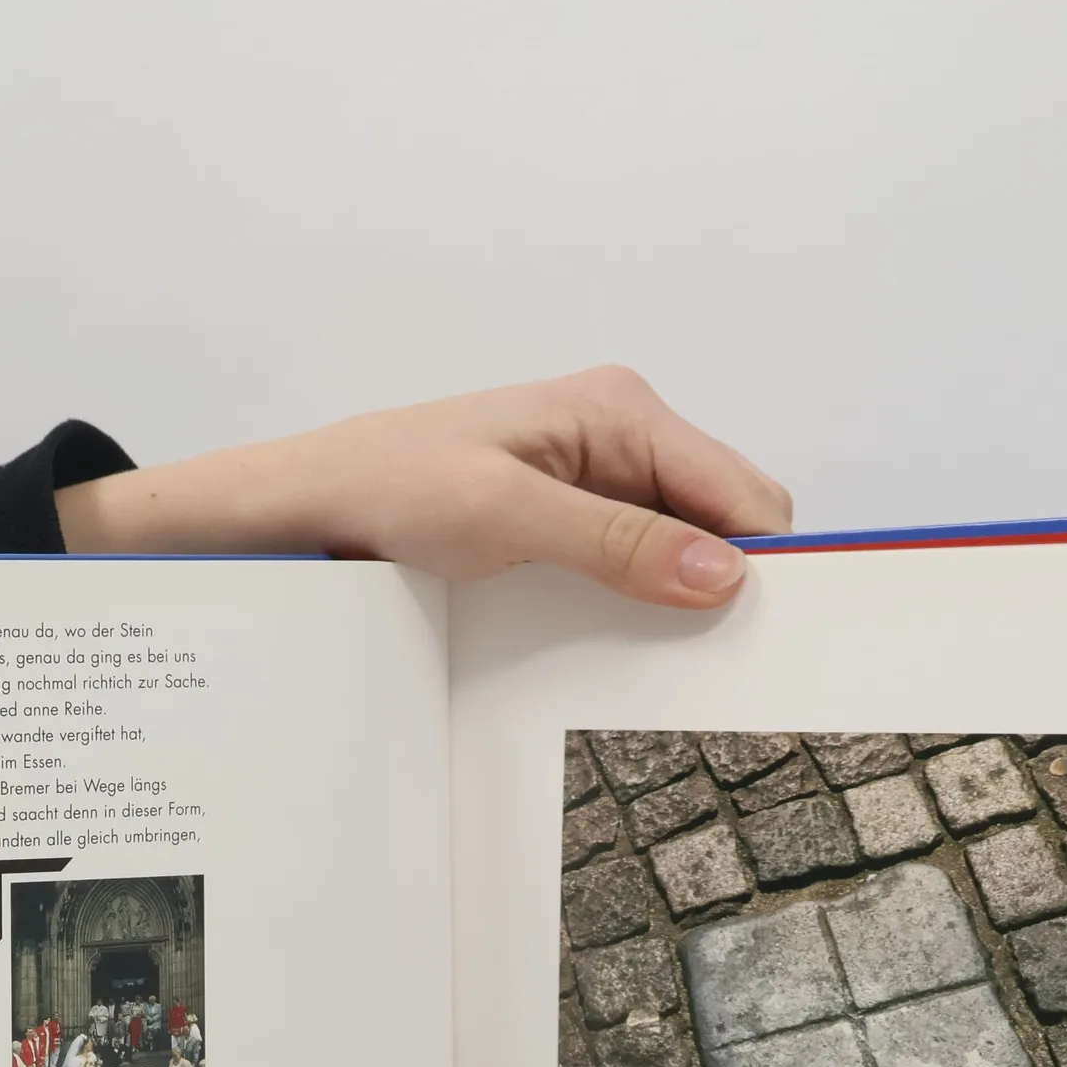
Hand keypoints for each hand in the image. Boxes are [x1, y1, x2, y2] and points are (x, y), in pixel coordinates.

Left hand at [54, 366, 792, 609]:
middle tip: (699, 656)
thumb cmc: (388, 488)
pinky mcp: (567, 520)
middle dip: (723, 582)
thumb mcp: (506, 517)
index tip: (762, 634)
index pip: (744, 493)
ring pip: (684, 549)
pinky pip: (635, 564)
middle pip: (724, 521)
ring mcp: (596, 480)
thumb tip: (726, 574)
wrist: (303, 508)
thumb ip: (618, 543)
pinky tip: (613, 638)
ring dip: (677, 598)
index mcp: (621, 410)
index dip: (762, 562)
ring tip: (654, 652)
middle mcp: (621, 436)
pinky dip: (637, 602)